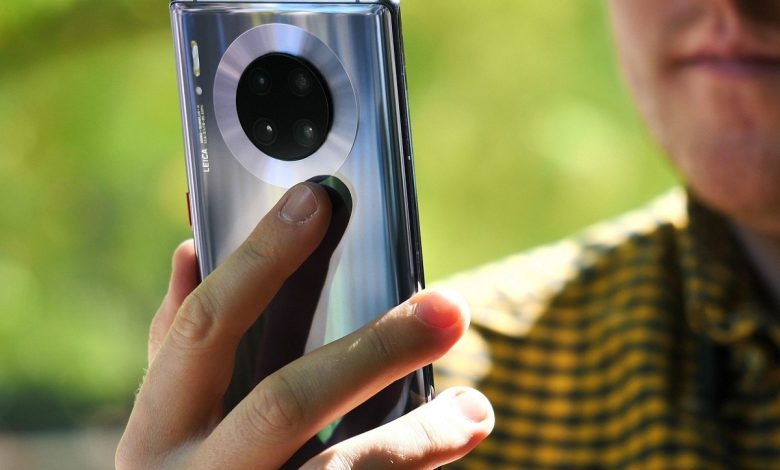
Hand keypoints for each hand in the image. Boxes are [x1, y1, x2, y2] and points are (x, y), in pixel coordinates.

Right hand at [116, 182, 493, 468]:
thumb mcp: (169, 421)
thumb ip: (179, 344)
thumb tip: (189, 249)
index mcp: (157, 430)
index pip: (204, 326)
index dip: (259, 259)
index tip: (316, 200)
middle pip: (287, 401)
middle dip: (375, 349)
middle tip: (449, 308)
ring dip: (418, 437)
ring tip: (474, 411)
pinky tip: (453, 447)